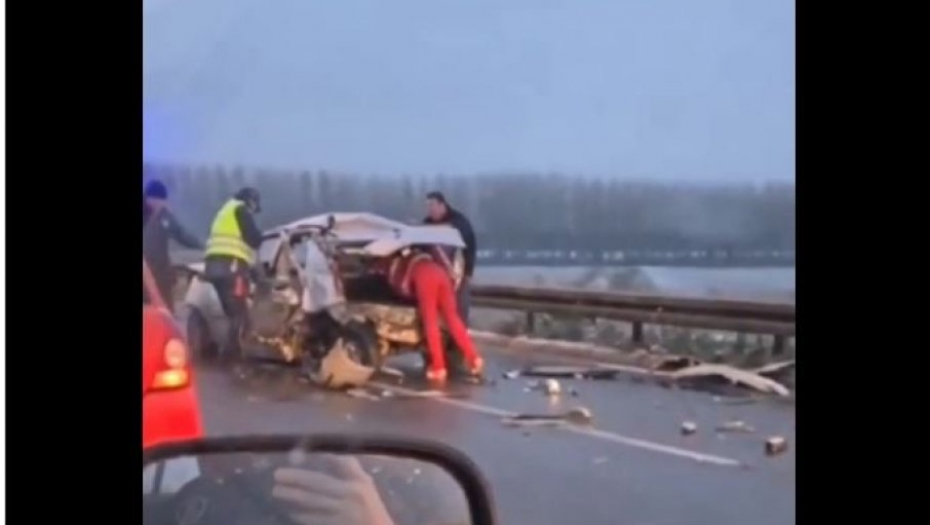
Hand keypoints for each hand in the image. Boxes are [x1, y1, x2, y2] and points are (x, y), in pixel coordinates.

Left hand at [271, 456, 395, 524]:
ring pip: (313, 502)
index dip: (321, 457)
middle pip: (319, 483)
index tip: (297, 454)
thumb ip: (350, 471)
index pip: (339, 464)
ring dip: (293, 496)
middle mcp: (350, 496)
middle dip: (297, 478)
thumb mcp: (366, 486)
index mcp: (358, 483)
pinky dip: (302, 516)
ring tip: (277, 491)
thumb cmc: (371, 508)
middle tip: (277, 475)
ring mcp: (342, 513)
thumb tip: (329, 455)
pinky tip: (291, 513)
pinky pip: (315, 520)